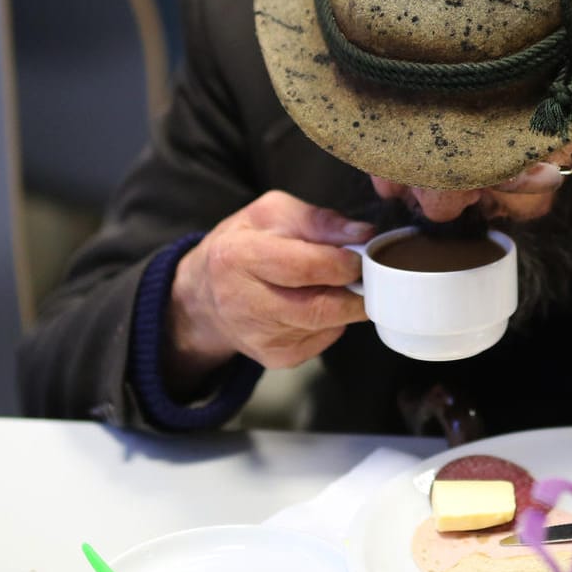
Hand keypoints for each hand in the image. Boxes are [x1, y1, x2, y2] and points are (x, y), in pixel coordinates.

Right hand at [167, 191, 372, 380]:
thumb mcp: (271, 214)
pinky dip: (332, 322)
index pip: (305, 267)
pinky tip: (316, 305)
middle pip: (320, 307)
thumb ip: (317, 220)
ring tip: (337, 285)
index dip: (343, 263)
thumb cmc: (242, 246)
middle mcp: (243, 303)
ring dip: (344, 305)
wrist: (205, 295)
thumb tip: (361, 234)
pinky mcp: (275, 357)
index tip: (361, 256)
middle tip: (366, 276)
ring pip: (327, 325)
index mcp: (237, 257)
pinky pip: (323, 340)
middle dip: (355, 292)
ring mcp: (259, 337)